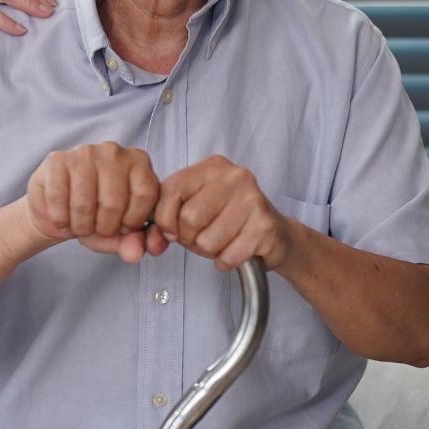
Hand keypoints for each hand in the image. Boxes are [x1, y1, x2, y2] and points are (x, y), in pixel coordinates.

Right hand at [23, 142, 166, 263]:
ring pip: (84, 203)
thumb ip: (133, 243)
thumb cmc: (95, 217)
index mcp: (138, 162)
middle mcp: (113, 151)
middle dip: (104, 228)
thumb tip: (134, 254)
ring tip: (79, 226)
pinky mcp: (56, 160)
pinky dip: (60, 219)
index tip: (122, 228)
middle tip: (96, 230)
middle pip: (114, 201)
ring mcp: (84, 152)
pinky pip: (58, 199)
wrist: (57, 211)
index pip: (145, 194)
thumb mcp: (119, 234)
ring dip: (80, 227)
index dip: (133, 221)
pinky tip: (62, 219)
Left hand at [152, 156, 295, 271]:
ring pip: (207, 241)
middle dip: (190, 239)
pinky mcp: (264, 225)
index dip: (164, 219)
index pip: (170, 191)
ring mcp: (252, 199)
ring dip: (209, 252)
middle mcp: (234, 177)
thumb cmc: (229, 220)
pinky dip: (226, 262)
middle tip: (203, 237)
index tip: (172, 230)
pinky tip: (236, 250)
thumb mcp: (195, 209)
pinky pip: (227, 256)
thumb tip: (152, 240)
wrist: (277, 235)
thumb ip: (167, 220)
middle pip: (188, 219)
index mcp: (211, 167)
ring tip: (223, 242)